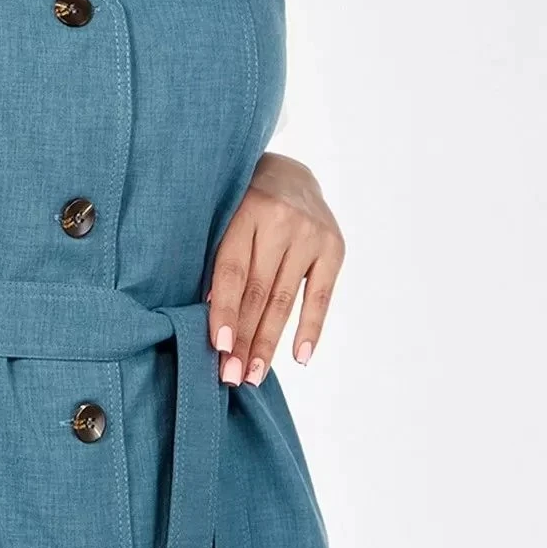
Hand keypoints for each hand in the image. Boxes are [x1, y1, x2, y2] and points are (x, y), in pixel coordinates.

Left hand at [206, 153, 344, 385]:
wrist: (290, 171)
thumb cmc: (242, 202)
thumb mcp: (224, 215)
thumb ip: (218, 257)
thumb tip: (212, 319)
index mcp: (247, 210)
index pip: (232, 271)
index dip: (223, 311)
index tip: (218, 348)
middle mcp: (282, 221)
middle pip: (258, 292)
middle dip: (244, 338)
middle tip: (231, 377)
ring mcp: (311, 234)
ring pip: (285, 300)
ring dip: (269, 342)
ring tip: (254, 374)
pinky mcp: (334, 246)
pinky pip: (322, 295)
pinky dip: (311, 328)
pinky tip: (300, 357)